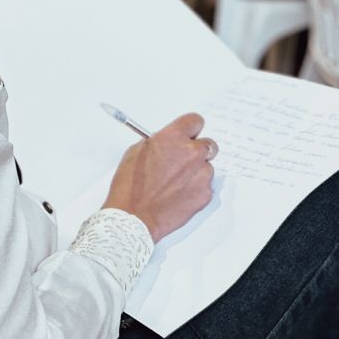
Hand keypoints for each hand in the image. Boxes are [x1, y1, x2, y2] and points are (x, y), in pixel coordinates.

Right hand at [104, 113, 217, 241]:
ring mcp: (201, 174)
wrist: (133, 216)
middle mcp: (192, 153)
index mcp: (173, 138)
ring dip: (196, 172)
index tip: (188, 135)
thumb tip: (169, 144)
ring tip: (175, 184)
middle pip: (208, 144)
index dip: (190, 129)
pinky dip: (195, 189)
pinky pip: (205, 186)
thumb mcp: (137, 152)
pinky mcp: (205, 194)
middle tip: (183, 161)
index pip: (195, 121)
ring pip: (206, 167)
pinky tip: (178, 196)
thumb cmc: (130, 186)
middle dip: (197, 151)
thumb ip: (160, 143)